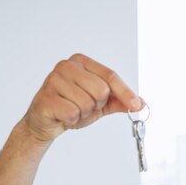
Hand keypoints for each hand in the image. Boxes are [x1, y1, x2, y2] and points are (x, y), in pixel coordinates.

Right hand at [22, 53, 143, 141]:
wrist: (45, 122)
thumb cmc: (71, 107)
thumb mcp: (100, 104)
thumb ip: (119, 101)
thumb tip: (141, 103)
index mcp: (81, 62)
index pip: (110, 76)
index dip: (125, 92)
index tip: (136, 105)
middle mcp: (66, 66)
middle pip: (101, 90)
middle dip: (97, 105)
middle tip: (84, 107)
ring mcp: (54, 79)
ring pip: (87, 103)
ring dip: (83, 114)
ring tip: (72, 111)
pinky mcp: (45, 96)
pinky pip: (72, 113)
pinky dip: (72, 120)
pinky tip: (63, 116)